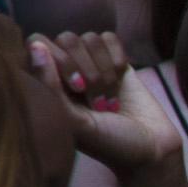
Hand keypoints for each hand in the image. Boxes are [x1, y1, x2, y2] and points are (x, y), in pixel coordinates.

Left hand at [28, 31, 185, 177]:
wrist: (152, 149)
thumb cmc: (109, 143)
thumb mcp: (75, 123)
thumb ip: (50, 87)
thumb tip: (35, 46)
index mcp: (48, 85)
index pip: (36, 46)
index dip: (58, 60)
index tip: (77, 88)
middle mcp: (67, 72)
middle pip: (65, 39)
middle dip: (84, 66)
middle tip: (98, 98)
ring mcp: (91, 64)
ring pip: (88, 38)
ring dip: (103, 67)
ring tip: (110, 95)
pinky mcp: (115, 59)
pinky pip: (109, 37)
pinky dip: (117, 56)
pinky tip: (121, 77)